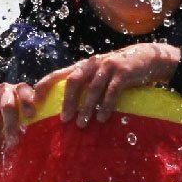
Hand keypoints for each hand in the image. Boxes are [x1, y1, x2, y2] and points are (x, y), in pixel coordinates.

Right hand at [0, 80, 38, 162]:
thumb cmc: (7, 116)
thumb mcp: (20, 114)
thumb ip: (30, 121)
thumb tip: (43, 146)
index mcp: (20, 90)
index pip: (25, 92)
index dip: (28, 102)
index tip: (31, 115)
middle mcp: (4, 89)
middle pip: (8, 107)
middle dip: (11, 127)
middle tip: (13, 144)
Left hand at [37, 43, 180, 127]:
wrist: (146, 58)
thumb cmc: (118, 72)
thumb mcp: (99, 75)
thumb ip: (85, 87)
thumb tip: (67, 110)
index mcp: (83, 66)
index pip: (58, 74)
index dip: (44, 86)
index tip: (34, 102)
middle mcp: (92, 64)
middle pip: (73, 81)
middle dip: (67, 101)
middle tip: (64, 119)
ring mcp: (107, 67)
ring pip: (92, 88)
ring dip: (86, 108)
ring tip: (82, 124)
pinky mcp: (123, 72)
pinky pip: (112, 91)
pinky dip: (106, 105)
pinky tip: (102, 118)